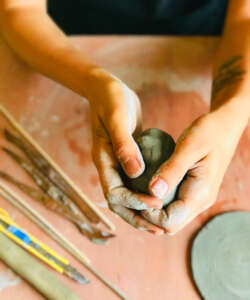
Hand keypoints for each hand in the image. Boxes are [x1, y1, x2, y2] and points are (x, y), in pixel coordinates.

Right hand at [89, 72, 163, 233]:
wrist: (107, 89)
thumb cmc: (111, 100)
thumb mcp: (118, 120)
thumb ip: (124, 146)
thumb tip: (135, 172)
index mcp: (103, 160)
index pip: (115, 192)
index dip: (134, 202)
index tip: (155, 205)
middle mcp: (109, 166)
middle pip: (120, 202)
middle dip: (138, 216)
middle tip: (159, 228)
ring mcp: (118, 163)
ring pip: (127, 195)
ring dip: (142, 210)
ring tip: (161, 222)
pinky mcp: (128, 157)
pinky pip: (135, 182)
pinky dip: (145, 193)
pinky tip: (160, 198)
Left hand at [146, 107, 245, 234]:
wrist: (225, 127)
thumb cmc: (208, 132)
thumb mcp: (188, 147)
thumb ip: (172, 170)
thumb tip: (153, 192)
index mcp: (200, 194)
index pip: (170, 221)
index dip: (149, 214)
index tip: (134, 194)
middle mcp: (201, 202)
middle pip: (170, 225)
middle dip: (148, 216)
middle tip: (132, 194)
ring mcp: (198, 198)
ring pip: (172, 218)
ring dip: (153, 210)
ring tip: (137, 190)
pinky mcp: (194, 192)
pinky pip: (174, 206)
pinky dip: (159, 202)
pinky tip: (148, 186)